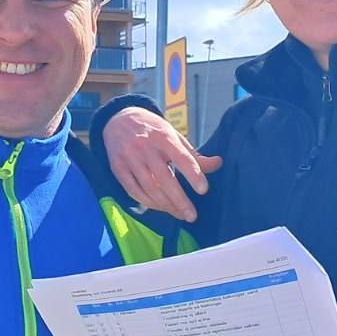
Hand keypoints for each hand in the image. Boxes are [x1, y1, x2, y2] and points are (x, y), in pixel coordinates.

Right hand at [102, 106, 221, 221]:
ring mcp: (129, 158)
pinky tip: (161, 207)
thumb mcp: (174, 136)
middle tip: (192, 216)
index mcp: (163, 136)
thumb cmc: (153, 130)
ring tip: (180, 214)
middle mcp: (145, 147)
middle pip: (164, 178)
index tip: (203, 190)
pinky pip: (133, 190)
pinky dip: (148, 202)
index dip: (193, 174)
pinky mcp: (117, 168)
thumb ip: (194, 154)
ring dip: (166, 205)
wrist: (118, 119)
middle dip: (179, 200)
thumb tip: (219, 163)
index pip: (181, 157)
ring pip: (149, 188)